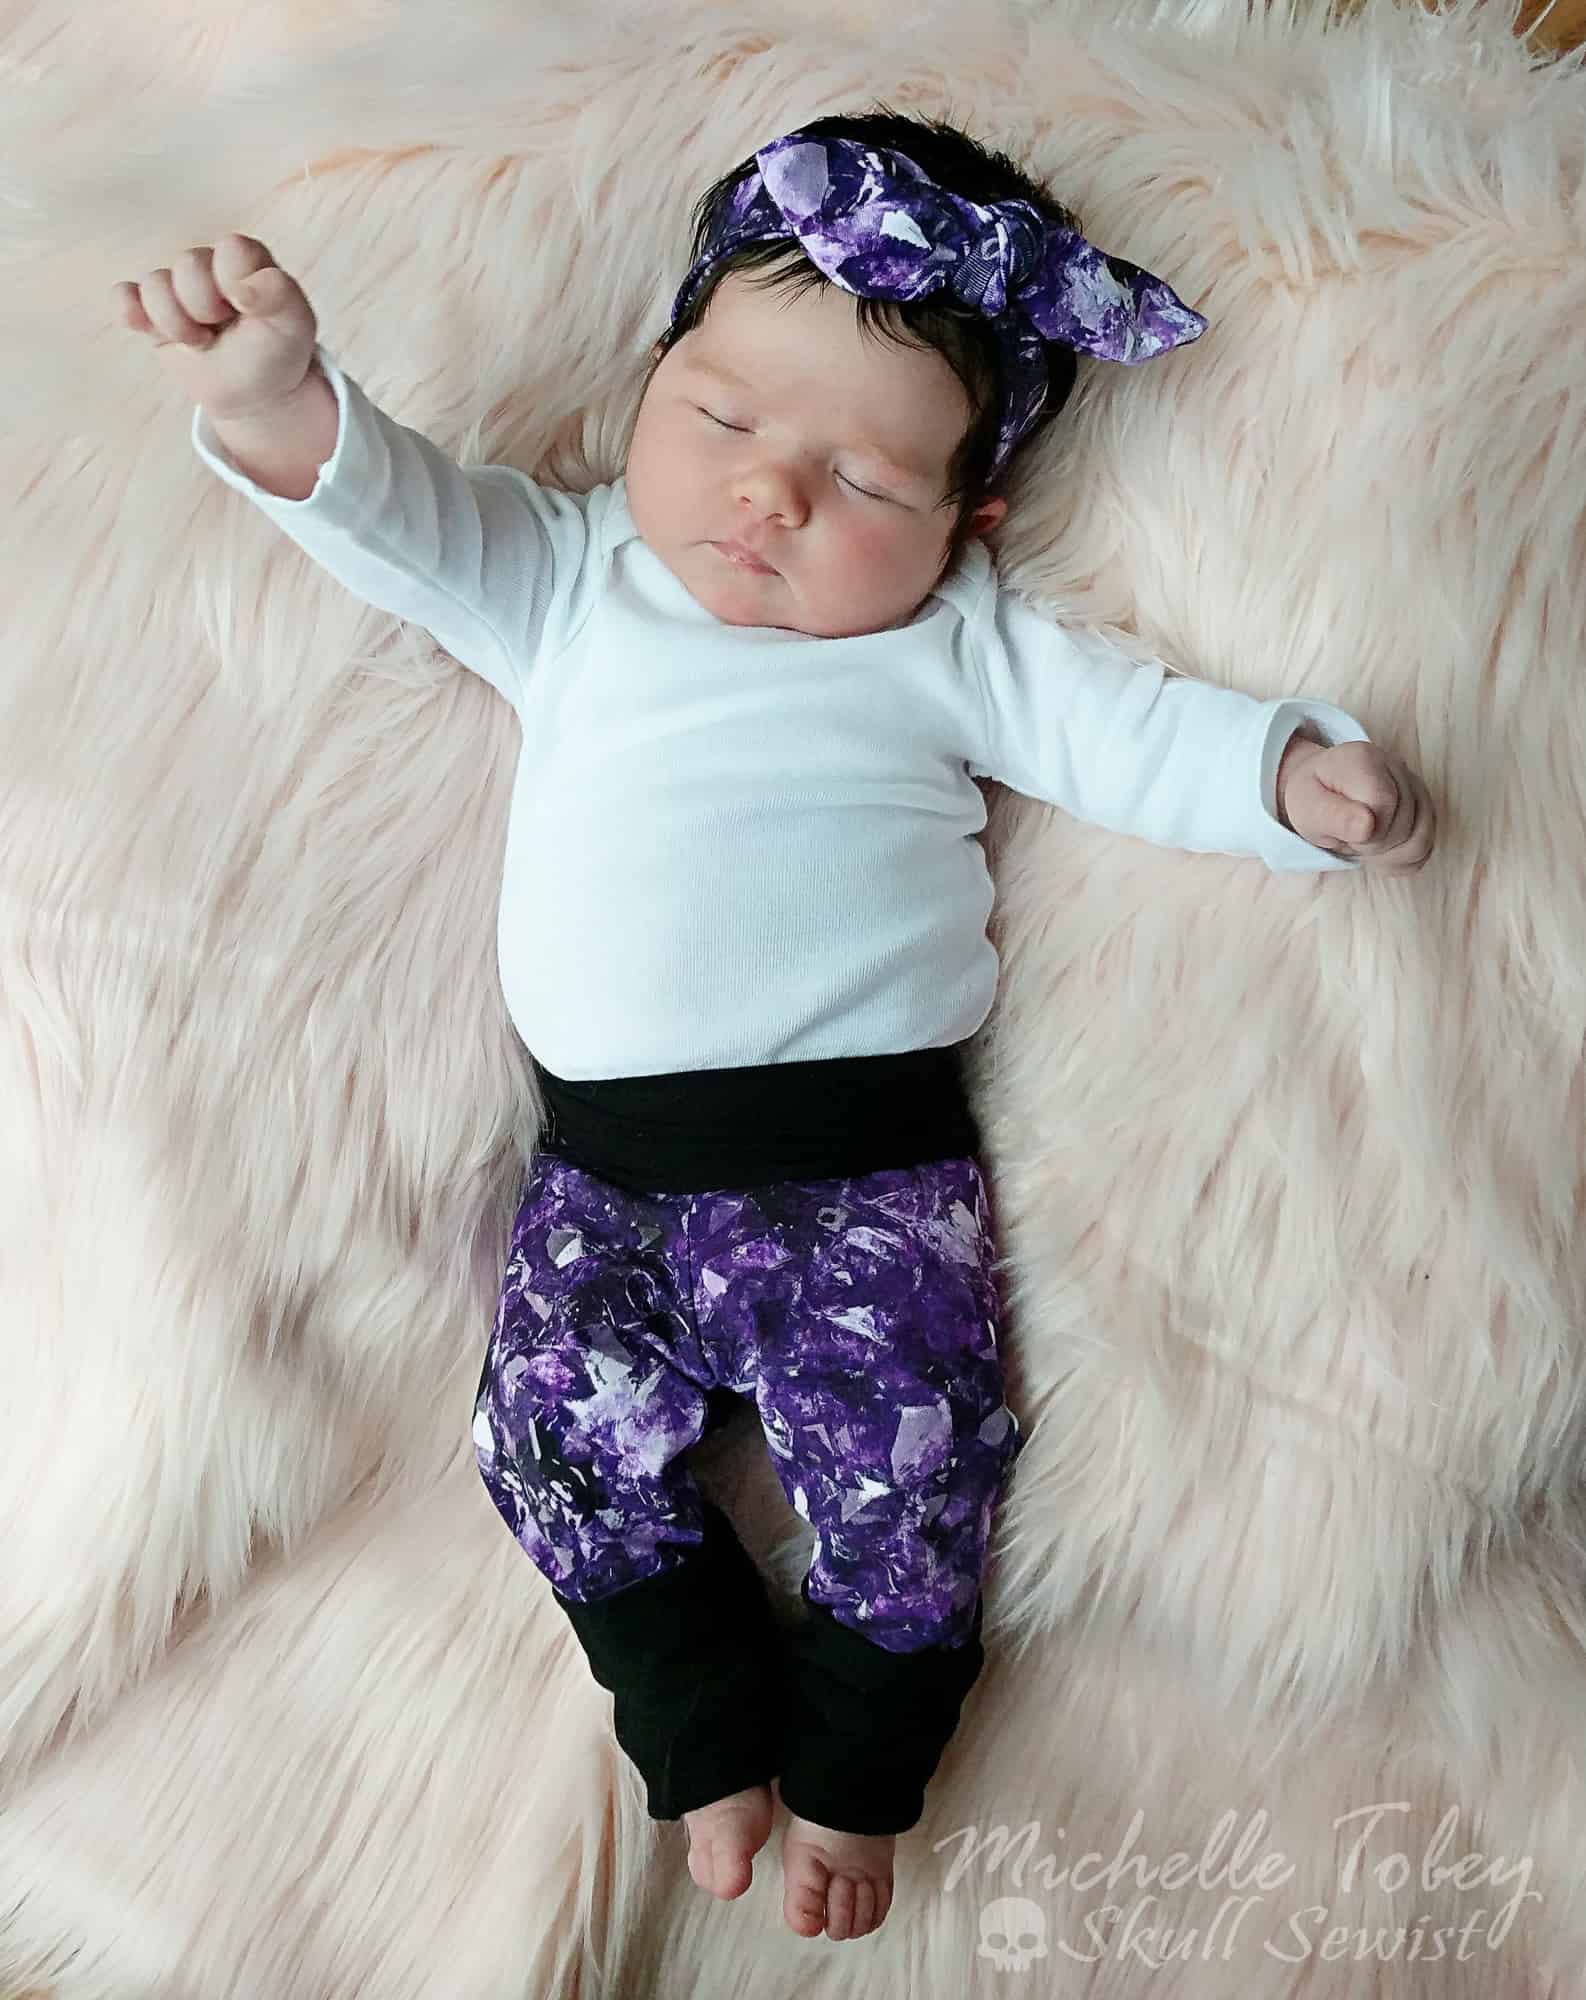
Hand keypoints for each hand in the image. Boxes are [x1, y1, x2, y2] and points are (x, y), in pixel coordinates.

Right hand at [112, 233, 318, 423]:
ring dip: (178, 324)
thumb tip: (243, 289)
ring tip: (203, 341)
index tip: (250, 312)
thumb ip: (279, 295)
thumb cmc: (276, 351)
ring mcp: (176, 287)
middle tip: (224, 330)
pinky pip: (123, 298)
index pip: (230, 250)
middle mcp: (207, 265)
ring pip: (154, 286)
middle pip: (188, 265)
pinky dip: (130, 312)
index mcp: (244, 258)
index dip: (236, 285)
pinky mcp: (150, 311)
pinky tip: (154, 332)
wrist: (255, 392)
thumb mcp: (294, 324)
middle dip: (207, 308)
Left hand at [1277, 732, 1435, 873]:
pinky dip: (1398, 859)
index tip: (1340, 829)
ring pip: (1420, 841)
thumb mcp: (1308, 809)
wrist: (1320, 793)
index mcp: (1364, 759)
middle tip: (1346, 835)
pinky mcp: (1423, 806)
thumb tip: (1368, 825)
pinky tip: (1377, 849)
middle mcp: (1397, 767)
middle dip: (1371, 844)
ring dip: (1385, 854)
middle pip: (1404, 827)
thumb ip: (1334, 816)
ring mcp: (1415, 786)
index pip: (1384, 805)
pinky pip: (1424, 848)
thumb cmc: (1312, 800)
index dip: (1362, 831)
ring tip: (1360, 840)